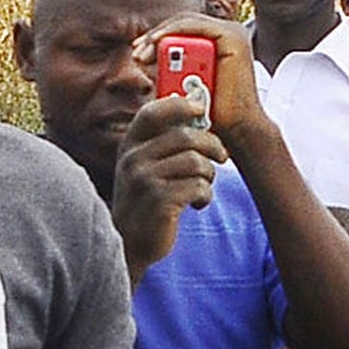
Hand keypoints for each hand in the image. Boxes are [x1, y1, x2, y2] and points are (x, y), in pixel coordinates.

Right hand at [112, 93, 229, 280]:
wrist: (128, 244)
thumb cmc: (143, 201)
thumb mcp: (141, 168)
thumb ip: (160, 143)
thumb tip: (198, 115)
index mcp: (129, 146)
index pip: (153, 113)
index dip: (179, 105)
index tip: (200, 108)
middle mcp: (133, 160)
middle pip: (186, 137)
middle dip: (211, 146)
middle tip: (220, 156)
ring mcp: (144, 181)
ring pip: (196, 162)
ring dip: (209, 175)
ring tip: (204, 186)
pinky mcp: (159, 202)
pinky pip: (198, 187)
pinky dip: (205, 196)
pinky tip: (197, 203)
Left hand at [132, 15, 277, 161]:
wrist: (234, 128)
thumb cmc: (208, 111)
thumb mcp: (181, 85)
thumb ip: (167, 69)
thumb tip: (141, 58)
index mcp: (216, 43)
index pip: (181, 31)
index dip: (156, 38)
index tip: (137, 54)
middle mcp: (225, 34)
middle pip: (181, 25)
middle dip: (154, 37)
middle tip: (136, 53)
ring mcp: (230, 33)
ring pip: (184, 23)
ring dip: (159, 36)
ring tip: (141, 54)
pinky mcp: (231, 36)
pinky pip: (194, 26)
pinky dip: (171, 32)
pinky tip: (155, 43)